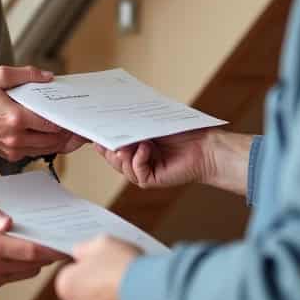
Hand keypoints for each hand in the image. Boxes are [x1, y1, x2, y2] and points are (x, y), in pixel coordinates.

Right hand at [0, 66, 73, 160]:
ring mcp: (11, 148)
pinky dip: (45, 147)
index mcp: (15, 117)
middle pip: (52, 141)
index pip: (51, 124)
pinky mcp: (8, 154)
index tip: (77, 118)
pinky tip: (53, 138)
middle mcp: (15, 137)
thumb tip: (48, 77)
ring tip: (73, 135)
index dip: (67, 122)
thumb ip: (27, 74)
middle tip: (81, 129)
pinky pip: (34, 153)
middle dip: (68, 135)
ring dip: (60, 143)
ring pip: (45, 150)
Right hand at [0, 198, 65, 290]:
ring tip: (40, 246)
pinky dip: (22, 267)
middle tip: (57, 241)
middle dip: (47, 254)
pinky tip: (20, 254)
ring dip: (35, 261)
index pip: (30, 251)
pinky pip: (14, 277)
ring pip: (26, 272)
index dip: (51, 248)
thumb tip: (8, 222)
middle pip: (32, 264)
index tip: (64, 242)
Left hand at [55, 235, 140, 299]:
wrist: (154, 297)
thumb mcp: (103, 243)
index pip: (70, 277)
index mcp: (66, 286)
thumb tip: (80, 252)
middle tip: (116, 280)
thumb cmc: (127, 269)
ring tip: (129, 295)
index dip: (87, 270)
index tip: (100, 267)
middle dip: (96, 292)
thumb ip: (85, 249)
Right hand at [96, 128, 252, 195]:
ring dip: (124, 153)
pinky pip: (136, 172)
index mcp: (134, 144)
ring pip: (121, 166)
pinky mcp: (151, 180)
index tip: (93, 129)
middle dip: (108, 147)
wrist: (206, 147)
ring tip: (129, 141)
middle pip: (111, 156)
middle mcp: (136, 158)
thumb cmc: (184, 132)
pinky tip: (145, 148)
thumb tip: (112, 119)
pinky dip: (137, 159)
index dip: (101, 138)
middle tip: (106, 136)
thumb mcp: (153, 124)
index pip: (111, 143)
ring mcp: (142, 171)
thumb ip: (133, 123)